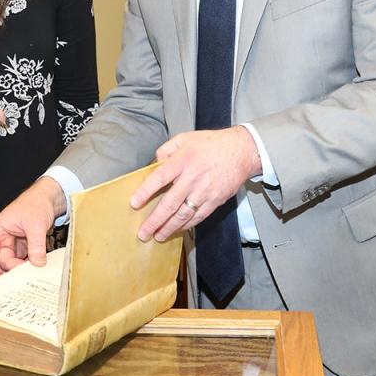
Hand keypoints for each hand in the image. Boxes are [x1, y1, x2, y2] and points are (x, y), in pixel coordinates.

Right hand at [0, 177, 64, 278]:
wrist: (50, 198)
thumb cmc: (36, 203)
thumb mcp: (36, 224)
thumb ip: (36, 245)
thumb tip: (37, 263)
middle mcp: (3, 237)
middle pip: (1, 261)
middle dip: (11, 269)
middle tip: (23, 276)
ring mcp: (14, 243)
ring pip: (13, 262)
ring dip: (21, 268)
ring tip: (32, 272)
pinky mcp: (24, 246)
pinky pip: (23, 260)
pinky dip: (29, 264)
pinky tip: (37, 267)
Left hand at [130, 126, 260, 241]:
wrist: (241, 151)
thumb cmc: (211, 143)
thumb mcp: (185, 138)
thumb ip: (166, 150)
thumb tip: (153, 165)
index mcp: (182, 160)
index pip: (159, 178)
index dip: (145, 192)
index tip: (134, 204)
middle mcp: (192, 177)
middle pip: (170, 203)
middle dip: (155, 220)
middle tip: (143, 232)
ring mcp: (205, 191)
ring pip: (184, 214)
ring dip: (169, 227)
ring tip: (158, 236)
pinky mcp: (215, 200)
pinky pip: (199, 216)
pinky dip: (187, 225)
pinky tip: (177, 229)